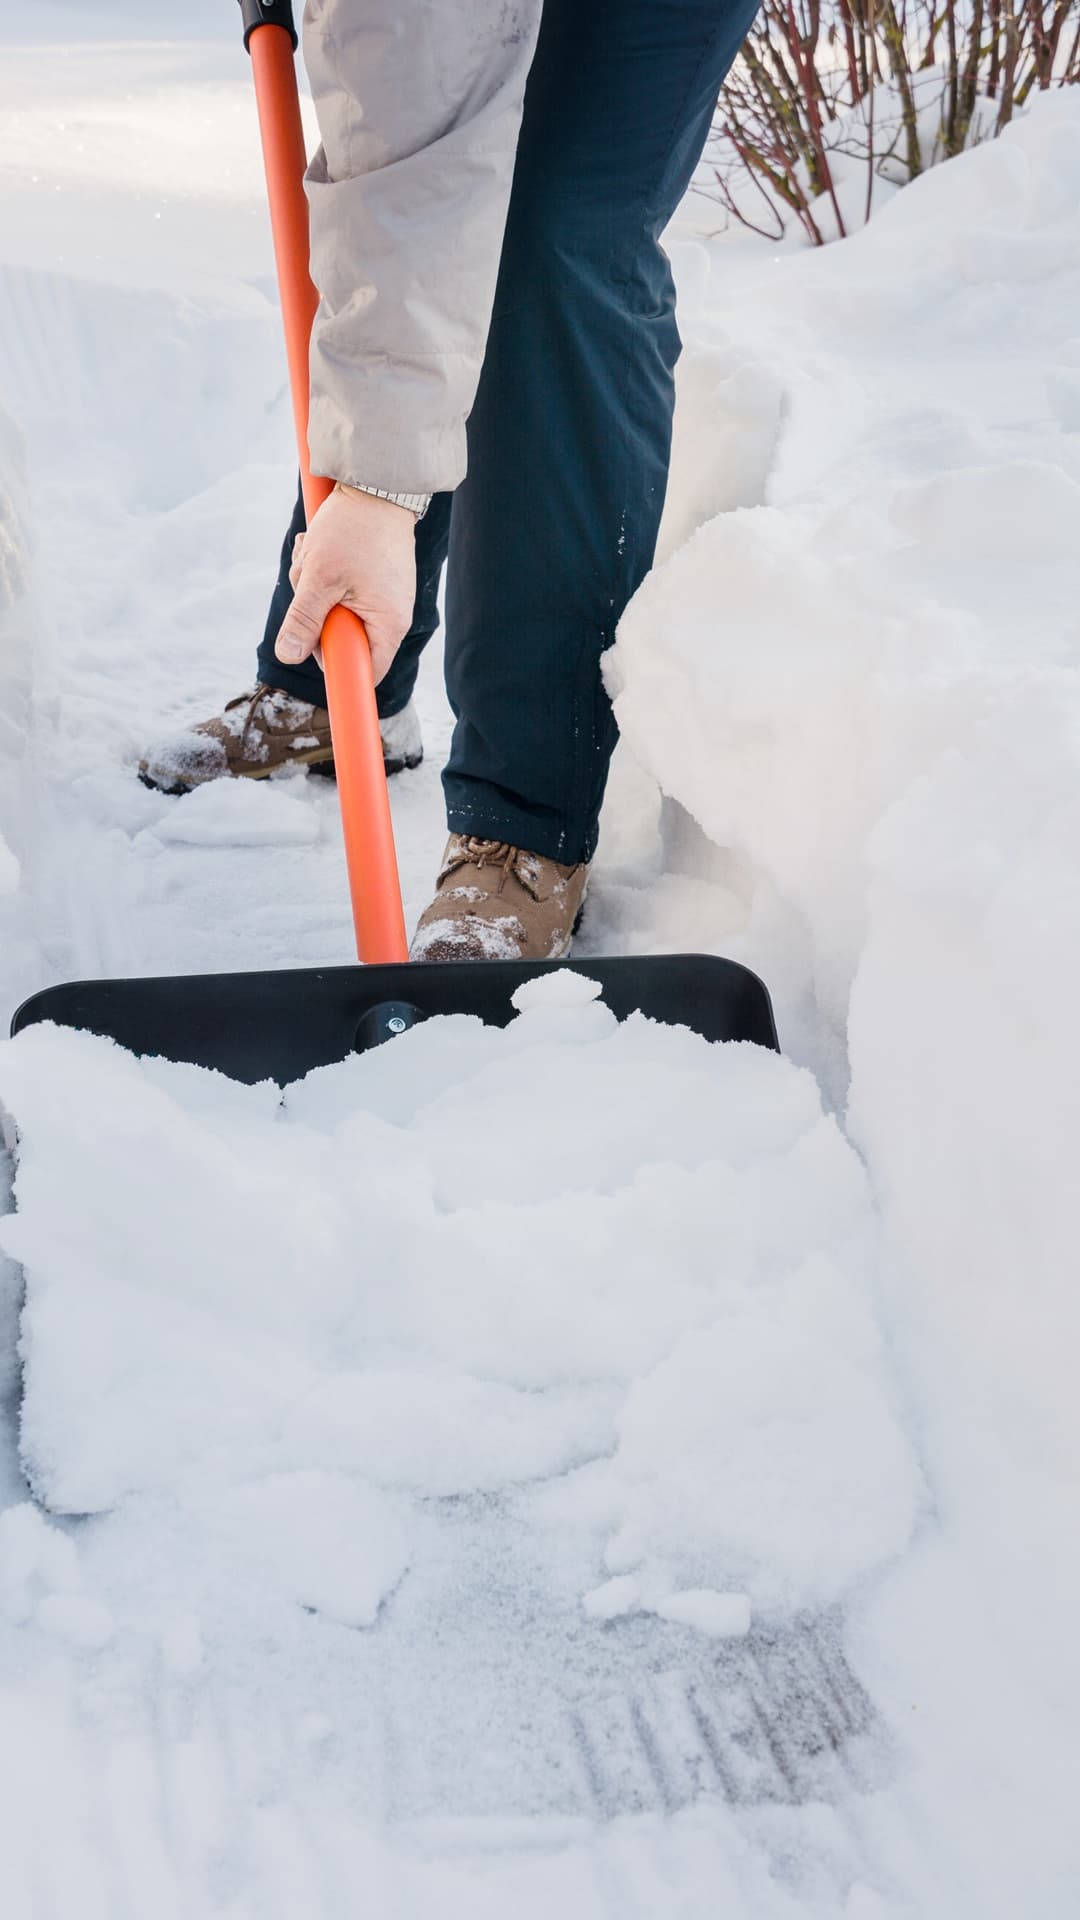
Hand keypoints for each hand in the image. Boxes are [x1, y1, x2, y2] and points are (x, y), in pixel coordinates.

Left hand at [274, 484, 416, 685]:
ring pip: (337, 610)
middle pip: (343, 638)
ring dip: (316, 588)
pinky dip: (325, 574)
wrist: (377, 484)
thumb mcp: (319, 577)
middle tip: (312, 582)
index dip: (335, 664)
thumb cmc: (354, 529)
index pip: (365, 671)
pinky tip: (323, 550)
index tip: (312, 642)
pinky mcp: (375, 579)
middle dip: (317, 614)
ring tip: (318, 557)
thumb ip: (304, 620)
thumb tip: (288, 654)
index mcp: (388, 624)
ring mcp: (384, 596)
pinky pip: (342, 590)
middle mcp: (393, 616)